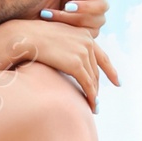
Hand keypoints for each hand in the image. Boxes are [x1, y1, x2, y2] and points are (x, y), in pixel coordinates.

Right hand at [0, 18, 116, 107]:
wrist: (24, 37)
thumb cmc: (32, 38)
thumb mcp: (54, 40)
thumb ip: (65, 48)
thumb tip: (65, 60)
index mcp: (84, 34)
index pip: (101, 56)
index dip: (110, 70)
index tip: (117, 81)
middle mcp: (87, 41)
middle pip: (96, 70)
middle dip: (97, 87)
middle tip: (97, 101)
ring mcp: (83, 52)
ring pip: (93, 79)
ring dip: (93, 95)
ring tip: (93, 107)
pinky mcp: (77, 64)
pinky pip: (87, 84)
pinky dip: (90, 96)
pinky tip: (91, 105)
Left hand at [42, 0, 111, 34]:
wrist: (31, 15)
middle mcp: (96, 5)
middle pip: (102, 6)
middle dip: (85, 6)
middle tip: (67, 5)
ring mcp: (93, 22)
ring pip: (93, 22)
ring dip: (71, 18)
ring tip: (50, 14)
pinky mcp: (85, 37)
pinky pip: (84, 35)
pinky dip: (67, 29)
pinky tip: (51, 24)